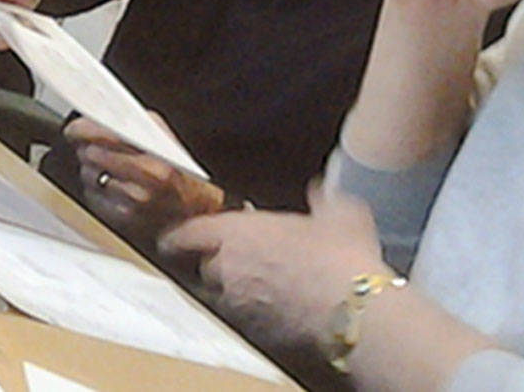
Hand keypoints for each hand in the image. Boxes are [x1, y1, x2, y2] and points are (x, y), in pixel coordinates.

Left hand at [69, 114, 224, 242]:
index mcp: (154, 159)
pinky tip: (112, 186)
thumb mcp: (166, 140)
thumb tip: (103, 115)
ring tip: (110, 168)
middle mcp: (142, 183)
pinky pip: (91, 196)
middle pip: (91, 155)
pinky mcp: (120, 220)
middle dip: (88, 148)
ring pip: (88, 175)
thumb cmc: (180, 175)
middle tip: (93, 146)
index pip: (106, 137)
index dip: (84, 130)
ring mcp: (129, 204)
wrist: (192, 214)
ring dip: (92, 169)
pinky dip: (96, 189)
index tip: (74, 129)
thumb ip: (137, 125)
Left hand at [159, 183, 385, 347]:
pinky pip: (248, 319)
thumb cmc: (339, 258)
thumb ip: (322, 199)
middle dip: (220, 262)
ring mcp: (242, 304)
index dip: (179, 234)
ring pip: (226, 295)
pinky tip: (283, 308)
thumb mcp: (338, 213)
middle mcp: (231, 268)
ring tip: (267, 284)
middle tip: (246, 257)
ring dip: (238, 289)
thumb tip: (322, 191)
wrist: (350, 309)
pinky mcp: (258, 332)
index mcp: (239, 233)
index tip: (173, 236)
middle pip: (208, 265)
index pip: (190, 233)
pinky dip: (258, 313)